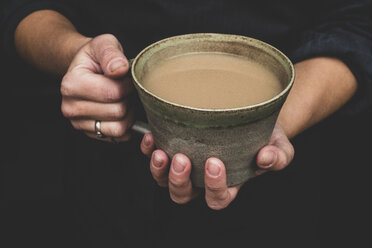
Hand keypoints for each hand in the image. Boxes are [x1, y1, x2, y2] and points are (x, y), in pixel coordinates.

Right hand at [60, 34, 134, 141]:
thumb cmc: (95, 57)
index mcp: (71, 84)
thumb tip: (119, 69)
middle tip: (125, 87)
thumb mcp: (103, 44)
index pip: (114, 92)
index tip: (125, 76)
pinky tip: (121, 110)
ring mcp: (78, 123)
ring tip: (124, 98)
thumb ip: (111, 53)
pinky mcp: (90, 133)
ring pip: (119, 128)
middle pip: (118, 111)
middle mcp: (70, 107)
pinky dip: (126, 125)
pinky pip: (118, 137)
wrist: (85, 68)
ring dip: (129, 113)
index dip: (128, 84)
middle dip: (129, 98)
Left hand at [140, 122, 293, 209]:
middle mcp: (203, 179)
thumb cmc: (264, 135)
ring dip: (159, 171)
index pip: (217, 198)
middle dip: (179, 181)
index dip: (213, 187)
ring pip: (164, 181)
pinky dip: (149, 150)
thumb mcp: (279, 145)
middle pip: (184, 195)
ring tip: (161, 152)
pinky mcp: (175, 147)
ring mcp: (187, 165)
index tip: (215, 163)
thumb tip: (266, 158)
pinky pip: (155, 157)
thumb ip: (278, 157)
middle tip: (182, 160)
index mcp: (227, 184)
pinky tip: (151, 137)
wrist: (250, 116)